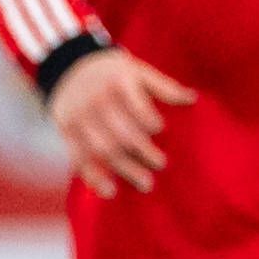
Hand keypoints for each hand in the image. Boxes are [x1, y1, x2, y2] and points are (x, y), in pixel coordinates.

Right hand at [46, 46, 191, 194]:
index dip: (149, 119)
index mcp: (117, 82)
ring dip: (125, 169)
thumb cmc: (112, 72)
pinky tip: (110, 192)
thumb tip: (192, 99)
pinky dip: (94, 177)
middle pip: (121, 131)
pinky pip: (79, 157)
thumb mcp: (137, 70)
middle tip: (161, 164)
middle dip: (143, 150)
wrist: (67, 67)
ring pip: (103, 149)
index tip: (161, 129)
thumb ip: (163, 86)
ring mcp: (79, 117)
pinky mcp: (66, 131)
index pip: (135, 104)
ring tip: (146, 184)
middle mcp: (96, 100)